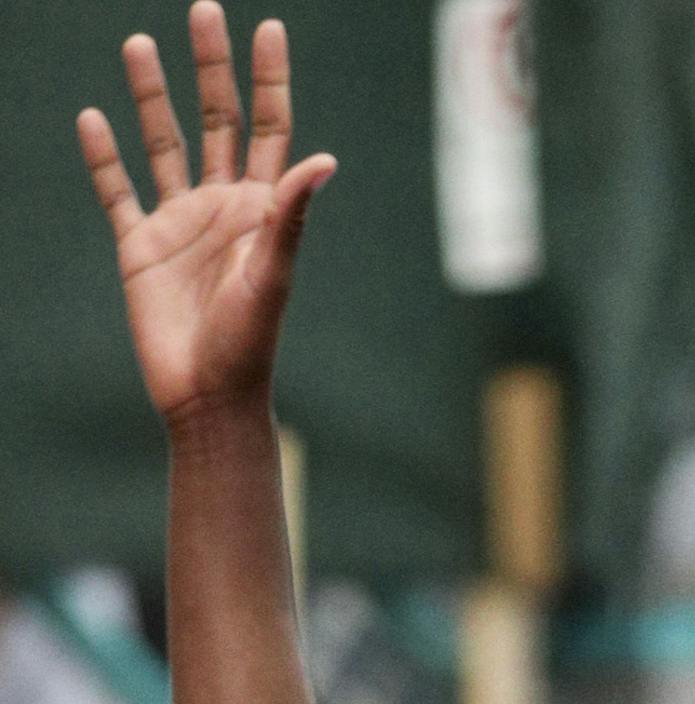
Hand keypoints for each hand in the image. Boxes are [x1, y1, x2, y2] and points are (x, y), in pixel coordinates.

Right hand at [77, 3, 335, 425]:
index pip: (270, 130)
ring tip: (139, 44)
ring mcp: (180, 224)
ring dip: (152, 97)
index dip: (269, 80)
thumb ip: (291, 217)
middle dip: (211, 68)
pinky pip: (117, 192)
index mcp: (263, 211)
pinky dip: (103, 157)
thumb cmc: (250, 344)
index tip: (267, 28)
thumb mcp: (273, 276)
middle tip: (204, 10)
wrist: (208, 396)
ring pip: (164, 144)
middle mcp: (223, 208)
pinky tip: (91, 119)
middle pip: (217, 122)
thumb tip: (324, 160)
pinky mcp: (140, 248)